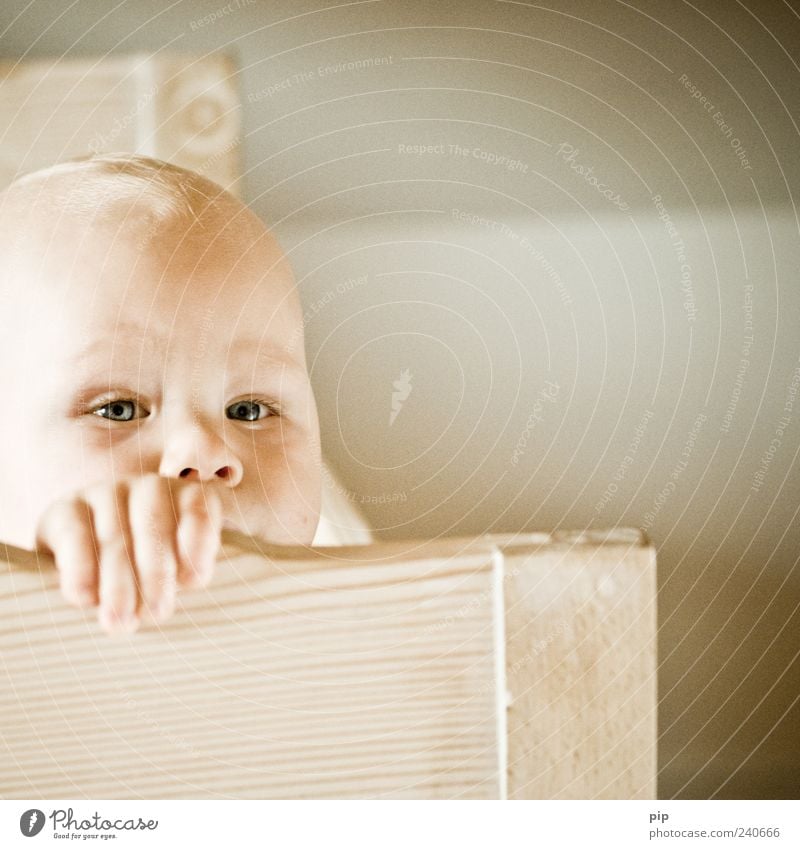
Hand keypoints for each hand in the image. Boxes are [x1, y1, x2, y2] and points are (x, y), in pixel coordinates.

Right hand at [35, 474, 222, 634]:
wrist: (93, 553)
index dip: (198, 543)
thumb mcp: (181, 565)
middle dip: (156, 572)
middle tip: (156, 612)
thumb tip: (191, 579)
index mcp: (188, 496)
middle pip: (154, 525)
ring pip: (114, 536)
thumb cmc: (153, 564)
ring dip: (118, 583)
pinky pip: (74, 535)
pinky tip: (85, 599)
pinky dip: (80, 569)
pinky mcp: (67, 508)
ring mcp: (107, 492)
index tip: (193, 580)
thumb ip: (189, 569)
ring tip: (120, 620)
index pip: (199, 510)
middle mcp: (150, 488)